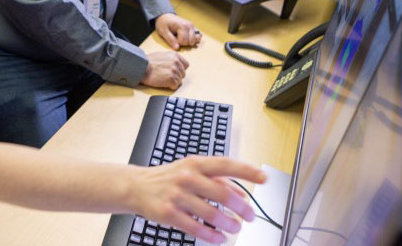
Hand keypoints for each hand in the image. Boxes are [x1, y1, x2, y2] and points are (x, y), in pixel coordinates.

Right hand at [128, 156, 265, 242]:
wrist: (137, 186)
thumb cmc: (169, 177)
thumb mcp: (191, 169)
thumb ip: (217, 179)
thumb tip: (242, 193)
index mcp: (196, 163)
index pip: (226, 165)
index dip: (247, 171)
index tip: (264, 178)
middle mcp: (188, 177)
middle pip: (223, 194)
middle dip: (241, 208)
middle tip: (250, 216)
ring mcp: (178, 196)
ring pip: (211, 213)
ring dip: (229, 224)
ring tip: (236, 228)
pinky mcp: (169, 214)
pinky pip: (196, 228)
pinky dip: (211, 235)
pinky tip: (219, 238)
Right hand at [142, 51, 189, 89]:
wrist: (141, 68)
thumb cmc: (148, 62)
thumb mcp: (162, 55)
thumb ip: (171, 59)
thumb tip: (177, 64)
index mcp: (175, 55)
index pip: (186, 65)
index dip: (179, 69)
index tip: (173, 71)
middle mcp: (176, 62)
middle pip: (183, 74)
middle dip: (175, 76)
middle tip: (165, 76)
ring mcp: (175, 70)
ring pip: (179, 81)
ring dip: (172, 82)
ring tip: (162, 78)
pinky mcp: (172, 79)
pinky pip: (175, 86)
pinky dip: (169, 86)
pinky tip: (162, 82)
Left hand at [154, 13, 201, 50]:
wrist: (165, 16)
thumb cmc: (163, 23)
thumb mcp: (163, 32)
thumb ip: (170, 40)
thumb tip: (177, 48)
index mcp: (183, 26)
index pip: (184, 42)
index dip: (177, 43)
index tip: (172, 38)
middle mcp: (190, 25)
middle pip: (190, 42)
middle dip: (183, 43)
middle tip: (176, 38)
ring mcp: (192, 26)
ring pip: (194, 40)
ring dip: (187, 41)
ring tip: (180, 37)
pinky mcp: (193, 28)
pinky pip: (197, 37)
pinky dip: (192, 39)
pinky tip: (186, 37)